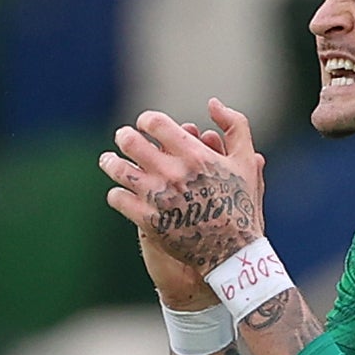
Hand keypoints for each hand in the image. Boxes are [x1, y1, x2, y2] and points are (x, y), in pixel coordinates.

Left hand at [101, 102, 268, 302]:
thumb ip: (234, 125)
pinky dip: (116, 194)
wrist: (233, 252)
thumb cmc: (241, 204)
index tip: (144, 124)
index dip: (145, 120)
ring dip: (111, 162)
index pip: (155, 123)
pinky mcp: (149, 221)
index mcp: (195, 155)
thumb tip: (211, 103)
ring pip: (120, 170)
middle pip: (131, 143)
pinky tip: (119, 193)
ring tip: (108, 160)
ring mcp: (158, 198)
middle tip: (122, 137)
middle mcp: (173, 174)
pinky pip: (119, 199)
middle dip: (124, 136)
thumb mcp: (245, 161)